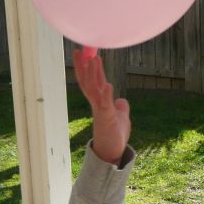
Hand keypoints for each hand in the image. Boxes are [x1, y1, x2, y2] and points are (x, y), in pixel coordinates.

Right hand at [73, 49, 130, 164]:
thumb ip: (120, 107)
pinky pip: (105, 106)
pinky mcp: (107, 120)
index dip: (89, 67)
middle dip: (85, 66)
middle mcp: (98, 104)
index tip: (85, 54)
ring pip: (94, 90)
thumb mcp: (121, 117)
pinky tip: (107, 84)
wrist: (113, 152)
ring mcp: (101, 111)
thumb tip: (121, 101)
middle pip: (88, 82)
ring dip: (93, 75)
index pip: (92, 81)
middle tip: (81, 51)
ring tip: (93, 60)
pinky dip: (106, 95)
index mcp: (101, 102)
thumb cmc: (115, 135)